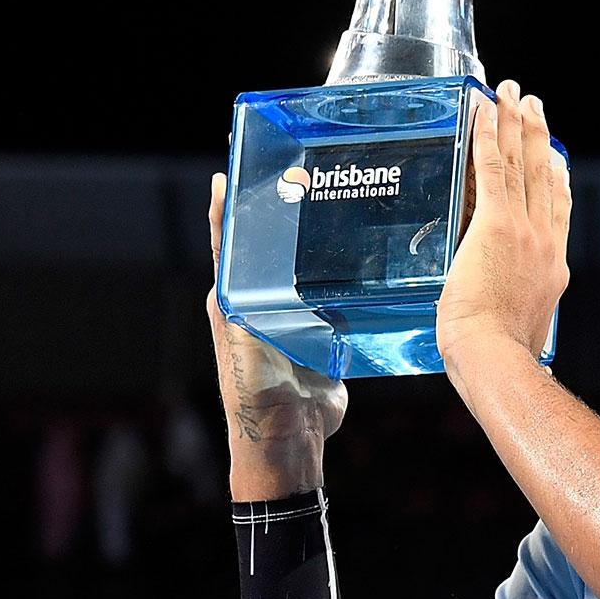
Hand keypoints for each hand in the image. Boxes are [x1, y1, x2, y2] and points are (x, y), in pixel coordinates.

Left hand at [207, 170, 346, 497]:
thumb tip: (243, 261)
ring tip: (340, 198)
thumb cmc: (257, 393)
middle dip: (283, 208)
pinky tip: (369, 251)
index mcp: (233, 297)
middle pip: (273, 244)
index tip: (238, 160)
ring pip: (308, 264)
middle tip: (303, 165)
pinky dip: (349, 271)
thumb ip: (244, 299)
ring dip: (321, 237)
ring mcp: (295, 313)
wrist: (291, 438)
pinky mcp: (326, 330)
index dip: (230, 201)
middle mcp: (262, 299)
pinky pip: (338, 292)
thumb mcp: (244, 339)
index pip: (229, 238)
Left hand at [435, 78, 571, 367]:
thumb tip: (494, 320)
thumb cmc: (500, 358)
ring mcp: (524, 231)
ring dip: (517, 123)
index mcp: (553, 267)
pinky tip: (485, 109)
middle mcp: (546, 242)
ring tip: (515, 94)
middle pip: (544, 176)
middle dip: (538, 136)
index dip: (555, 177)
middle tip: (534, 105)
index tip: (554, 156)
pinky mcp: (497, 225)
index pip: (557, 211)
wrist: (498, 358)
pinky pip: (493, 168)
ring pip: (522, 164)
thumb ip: (511, 312)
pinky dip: (490, 135)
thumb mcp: (518, 330)